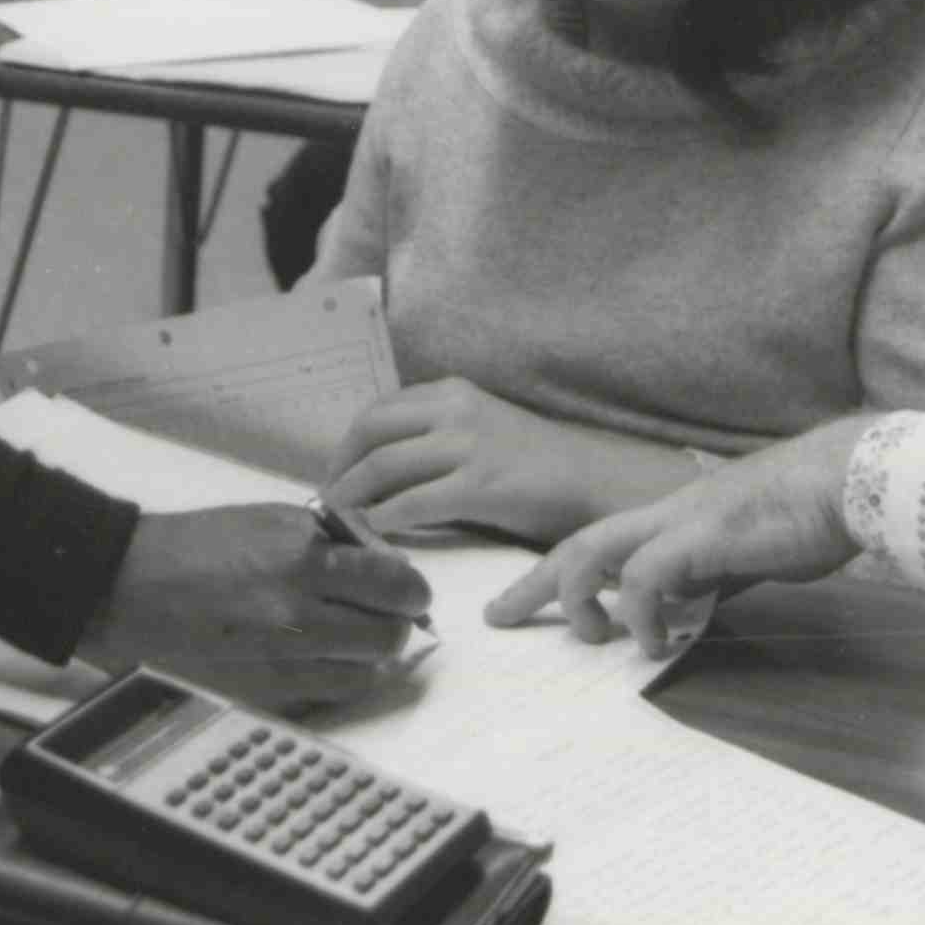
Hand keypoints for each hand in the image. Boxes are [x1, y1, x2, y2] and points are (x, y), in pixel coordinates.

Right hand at [81, 503, 431, 706]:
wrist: (128, 584)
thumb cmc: (196, 546)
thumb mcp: (271, 518)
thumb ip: (333, 540)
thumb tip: (386, 565)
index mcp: (301, 550)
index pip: (395, 580)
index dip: (411, 589)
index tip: (408, 591)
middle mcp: (297, 600)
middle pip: (391, 629)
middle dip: (397, 622)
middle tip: (386, 615)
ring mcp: (282, 648)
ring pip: (371, 665)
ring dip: (372, 652)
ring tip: (354, 636)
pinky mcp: (266, 684)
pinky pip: (337, 690)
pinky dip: (346, 675)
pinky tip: (329, 658)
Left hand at [322, 379, 695, 547]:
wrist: (594, 482)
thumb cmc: (535, 466)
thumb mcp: (480, 432)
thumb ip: (435, 439)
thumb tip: (377, 469)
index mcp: (453, 392)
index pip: (380, 410)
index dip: (347, 444)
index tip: (336, 471)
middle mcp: (456, 409)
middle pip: (370, 430)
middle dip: (340, 466)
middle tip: (330, 497)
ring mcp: (468, 444)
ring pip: (383, 465)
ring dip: (352, 494)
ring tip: (342, 517)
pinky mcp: (481, 484)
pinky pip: (412, 502)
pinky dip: (384, 518)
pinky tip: (376, 531)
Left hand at [484, 416, 868, 652]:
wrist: (852, 477)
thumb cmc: (812, 512)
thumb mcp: (747, 552)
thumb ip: (712, 573)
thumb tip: (688, 601)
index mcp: (674, 516)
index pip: (598, 540)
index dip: (555, 572)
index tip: (519, 603)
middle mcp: (667, 513)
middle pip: (578, 543)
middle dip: (533, 583)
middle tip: (497, 617)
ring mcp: (683, 521)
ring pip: (596, 550)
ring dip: (580, 599)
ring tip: (592, 637)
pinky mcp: (706, 536)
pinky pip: (647, 574)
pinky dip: (637, 610)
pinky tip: (656, 640)